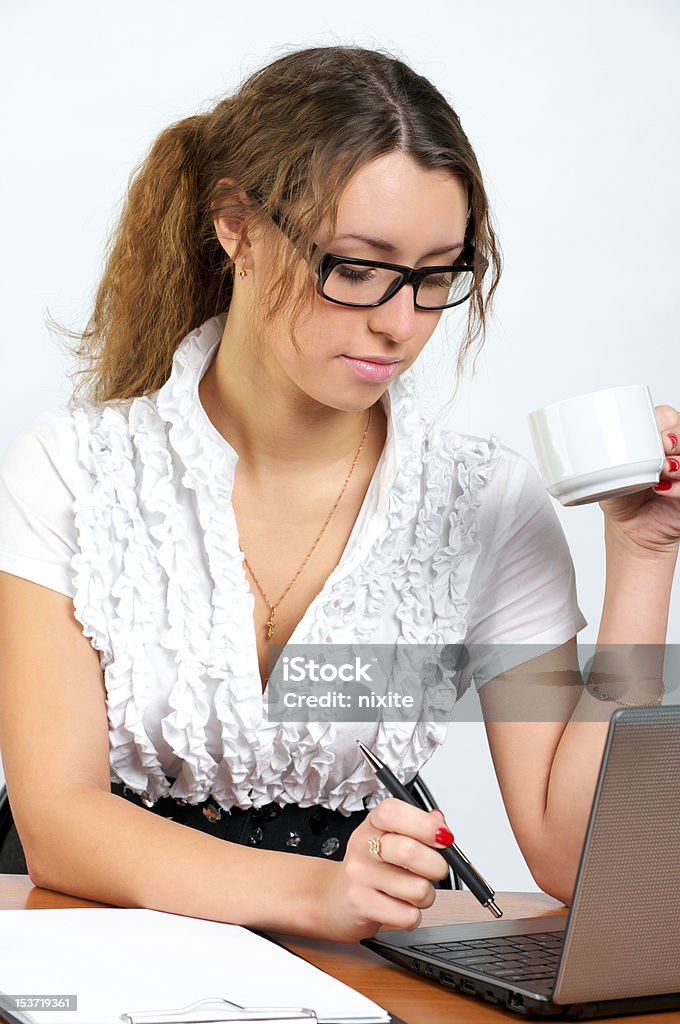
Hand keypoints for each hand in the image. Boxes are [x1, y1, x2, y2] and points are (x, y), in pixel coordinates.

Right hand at [318, 798, 452, 942]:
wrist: (336, 898)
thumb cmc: (371, 867)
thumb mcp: (390, 838)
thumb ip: (418, 828)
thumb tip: (440, 823)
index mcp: (373, 824)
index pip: (394, 812)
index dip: (425, 824)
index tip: (443, 837)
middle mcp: (363, 845)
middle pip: (410, 852)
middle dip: (437, 866)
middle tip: (436, 869)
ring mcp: (360, 875)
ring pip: (417, 888)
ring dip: (426, 896)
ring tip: (412, 892)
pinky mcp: (361, 905)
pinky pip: (408, 915)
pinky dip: (413, 916)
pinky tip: (400, 907)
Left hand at [598, 405, 679, 556]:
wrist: (629, 528)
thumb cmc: (620, 496)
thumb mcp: (607, 471)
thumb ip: (608, 454)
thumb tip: (600, 441)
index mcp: (654, 441)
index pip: (669, 419)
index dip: (667, 421)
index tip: (657, 432)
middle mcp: (673, 454)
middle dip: (677, 437)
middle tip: (663, 446)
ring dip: (679, 461)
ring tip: (663, 470)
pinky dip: (679, 486)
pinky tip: (663, 489)